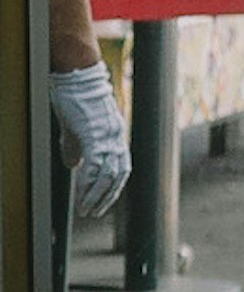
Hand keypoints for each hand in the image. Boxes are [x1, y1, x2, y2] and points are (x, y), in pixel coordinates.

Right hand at [51, 64, 128, 223]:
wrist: (76, 78)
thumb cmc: (75, 101)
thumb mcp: (77, 128)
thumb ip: (78, 147)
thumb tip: (75, 166)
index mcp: (116, 137)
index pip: (121, 169)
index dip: (113, 189)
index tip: (102, 204)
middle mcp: (117, 138)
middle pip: (119, 175)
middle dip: (107, 197)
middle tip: (94, 213)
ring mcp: (108, 136)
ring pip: (108, 174)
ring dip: (97, 195)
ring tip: (87, 210)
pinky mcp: (95, 134)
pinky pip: (95, 165)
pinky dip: (89, 183)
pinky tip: (82, 195)